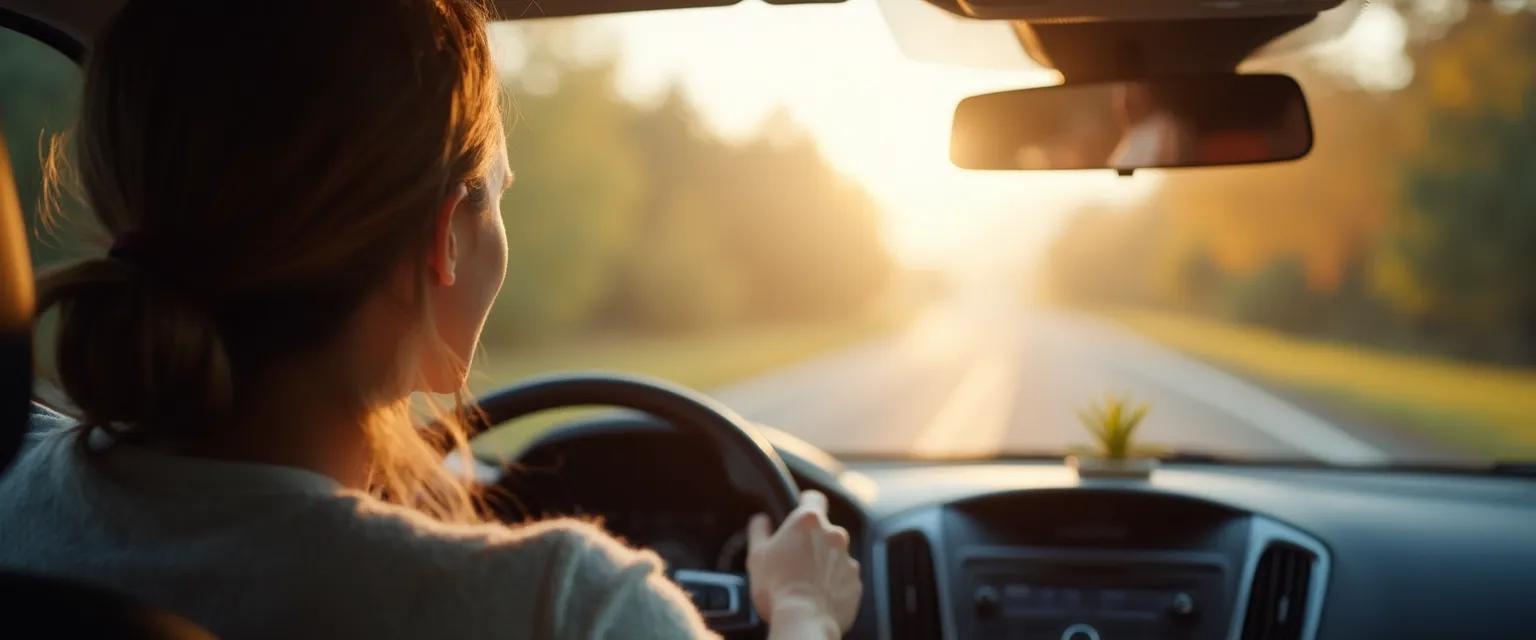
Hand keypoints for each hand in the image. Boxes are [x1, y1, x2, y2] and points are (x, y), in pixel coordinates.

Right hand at [746, 490, 861, 636]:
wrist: (804, 620)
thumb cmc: (777, 587)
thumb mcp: (757, 555)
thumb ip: (759, 530)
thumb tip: (761, 520)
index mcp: (808, 521)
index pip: (813, 498)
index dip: (805, 502)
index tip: (799, 511)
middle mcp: (834, 535)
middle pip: (824, 530)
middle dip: (811, 542)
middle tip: (793, 560)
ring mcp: (848, 559)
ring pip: (834, 555)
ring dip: (823, 564)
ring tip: (804, 583)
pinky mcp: (855, 582)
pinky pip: (843, 578)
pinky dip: (833, 583)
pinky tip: (817, 595)